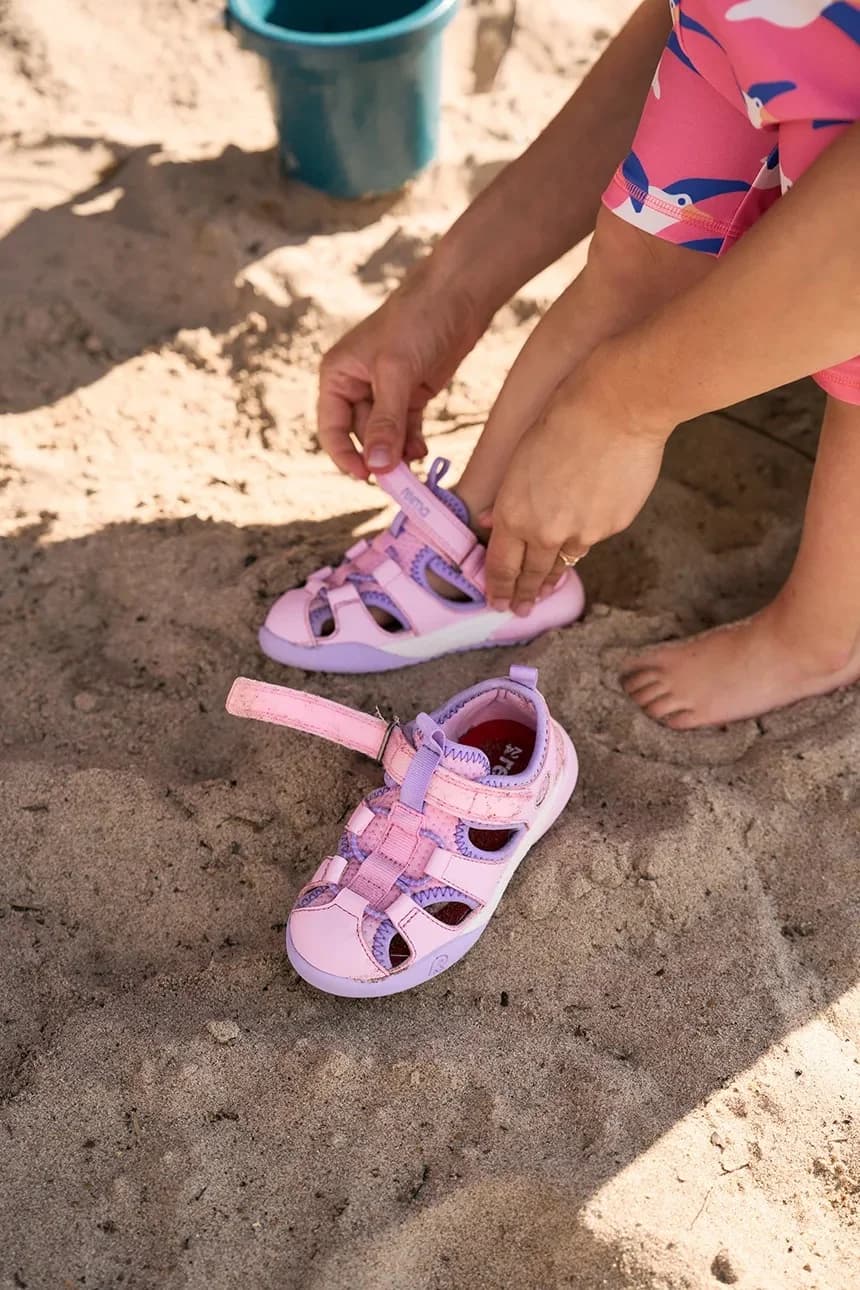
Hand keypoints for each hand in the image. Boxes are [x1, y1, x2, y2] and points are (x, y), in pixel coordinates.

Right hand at [318, 260, 485, 479]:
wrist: (458, 294)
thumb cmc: (417, 322)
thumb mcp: (396, 373)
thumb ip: (386, 422)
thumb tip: (376, 467)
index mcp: (338, 375)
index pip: (332, 429)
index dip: (345, 456)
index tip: (367, 477)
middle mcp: (356, 385)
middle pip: (361, 436)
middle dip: (379, 455)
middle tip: (401, 477)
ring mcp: (384, 391)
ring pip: (385, 436)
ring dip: (397, 453)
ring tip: (415, 462)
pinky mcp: (410, 393)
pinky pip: (405, 429)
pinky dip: (412, 443)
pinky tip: (422, 452)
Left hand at [483, 368, 667, 611]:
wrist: (615, 409)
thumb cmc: (562, 422)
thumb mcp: (520, 460)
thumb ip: (507, 500)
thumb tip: (492, 522)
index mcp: (514, 514)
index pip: (502, 566)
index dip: (499, 588)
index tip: (498, 604)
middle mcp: (545, 532)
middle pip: (533, 575)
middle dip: (525, 595)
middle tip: (522, 608)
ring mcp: (583, 534)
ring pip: (566, 559)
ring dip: (555, 571)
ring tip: (549, 583)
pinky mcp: (613, 526)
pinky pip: (595, 536)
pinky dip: (589, 531)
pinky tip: (590, 516)